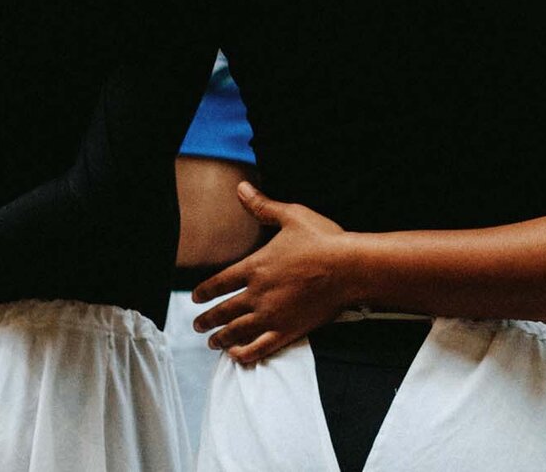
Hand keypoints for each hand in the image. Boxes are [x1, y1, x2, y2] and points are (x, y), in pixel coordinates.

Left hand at [191, 184, 350, 364]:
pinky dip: (244, 355)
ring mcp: (272, 315)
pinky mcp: (288, 331)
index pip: (219, 282)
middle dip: (207, 320)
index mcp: (255, 267)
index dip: (204, 292)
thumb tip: (241, 189)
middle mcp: (258, 294)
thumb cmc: (323, 240)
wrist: (350, 268)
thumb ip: (262, 206)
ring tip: (212, 342)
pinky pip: (258, 348)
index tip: (195, 298)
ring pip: (236, 332)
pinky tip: (236, 356)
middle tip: (197, 326)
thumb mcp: (291, 216)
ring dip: (220, 338)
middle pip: (223, 311)